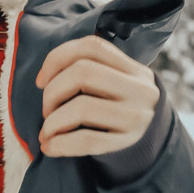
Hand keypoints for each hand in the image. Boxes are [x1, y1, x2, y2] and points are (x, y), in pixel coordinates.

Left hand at [36, 33, 158, 157]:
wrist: (152, 141)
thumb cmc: (119, 108)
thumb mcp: (117, 82)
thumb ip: (89, 69)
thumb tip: (43, 79)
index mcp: (133, 68)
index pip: (91, 46)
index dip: (56, 59)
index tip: (41, 81)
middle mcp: (139, 89)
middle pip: (82, 72)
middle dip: (52, 92)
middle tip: (47, 109)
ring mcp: (135, 117)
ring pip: (82, 107)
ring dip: (53, 121)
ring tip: (48, 130)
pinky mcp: (126, 143)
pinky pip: (86, 140)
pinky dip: (60, 144)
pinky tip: (49, 147)